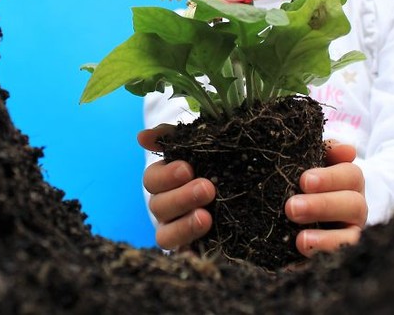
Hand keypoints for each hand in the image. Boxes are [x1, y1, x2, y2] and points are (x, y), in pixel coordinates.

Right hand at [138, 125, 215, 250]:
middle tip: (207, 189)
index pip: (152, 179)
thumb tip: (142, 137)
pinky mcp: (191, 250)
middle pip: (158, 206)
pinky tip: (202, 249)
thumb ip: (173, 137)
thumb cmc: (217, 162)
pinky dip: (190, 253)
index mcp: (165, 180)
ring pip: (165, 235)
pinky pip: (184, 256)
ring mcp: (176, 230)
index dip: (166, 175)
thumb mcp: (201, 144)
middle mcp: (166, 206)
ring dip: (184, 226)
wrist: (250, 193)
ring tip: (206, 218)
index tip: (188, 169)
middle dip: (182, 197)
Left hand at [284, 140, 366, 256]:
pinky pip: (335, 259)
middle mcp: (355, 208)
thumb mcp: (316, 161)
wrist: (299, 208)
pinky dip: (317, 259)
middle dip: (323, 206)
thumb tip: (348, 150)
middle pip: (353, 205)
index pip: (351, 175)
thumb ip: (327, 151)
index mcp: (350, 182)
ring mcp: (350, 233)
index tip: (304, 181)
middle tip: (292, 207)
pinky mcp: (338, 255)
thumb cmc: (309, 179)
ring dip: (327, 239)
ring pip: (351, 238)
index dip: (330, 177)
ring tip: (301, 240)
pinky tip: (297, 258)